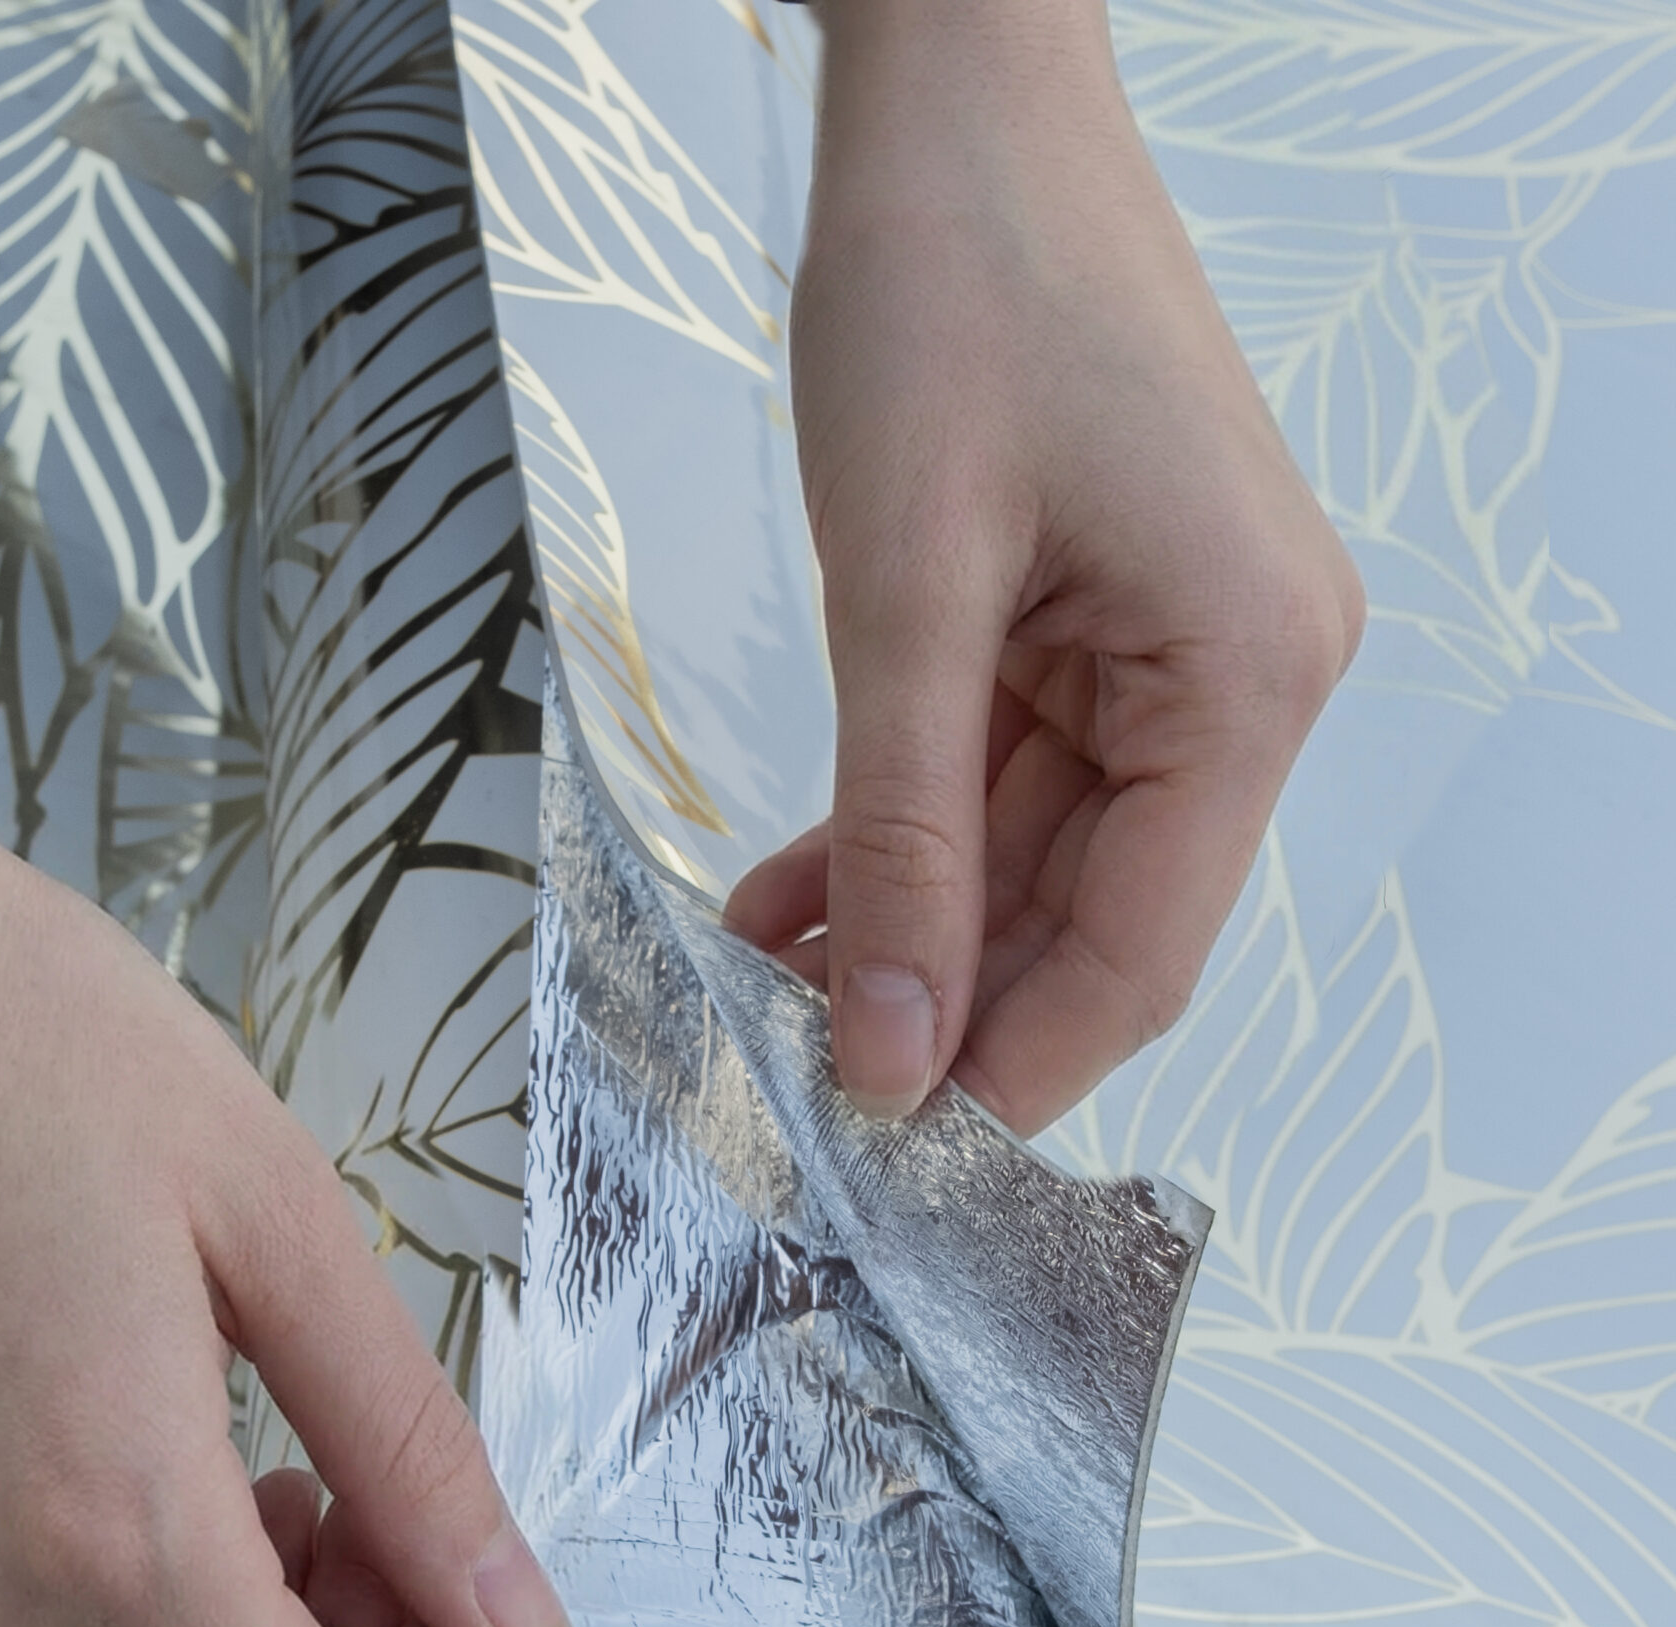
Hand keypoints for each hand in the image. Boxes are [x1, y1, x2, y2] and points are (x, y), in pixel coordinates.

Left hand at [726, 0, 1363, 1131]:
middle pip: (1088, 919)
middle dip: (937, 1000)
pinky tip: (784, 901)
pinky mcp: (1086, 623)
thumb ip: (901, 840)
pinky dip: (893, 838)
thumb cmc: (953, 292)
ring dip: (894, 926)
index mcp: (1245, 674)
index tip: (878, 1147)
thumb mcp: (907, 598)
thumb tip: (889, 1046)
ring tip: (755, 986)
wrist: (953, 101)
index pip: (1139, 951)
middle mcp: (1234, 678)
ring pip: (1025, 861)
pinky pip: (990, 779)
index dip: (1009, 1067)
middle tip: (787, 1074)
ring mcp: (1161, 652)